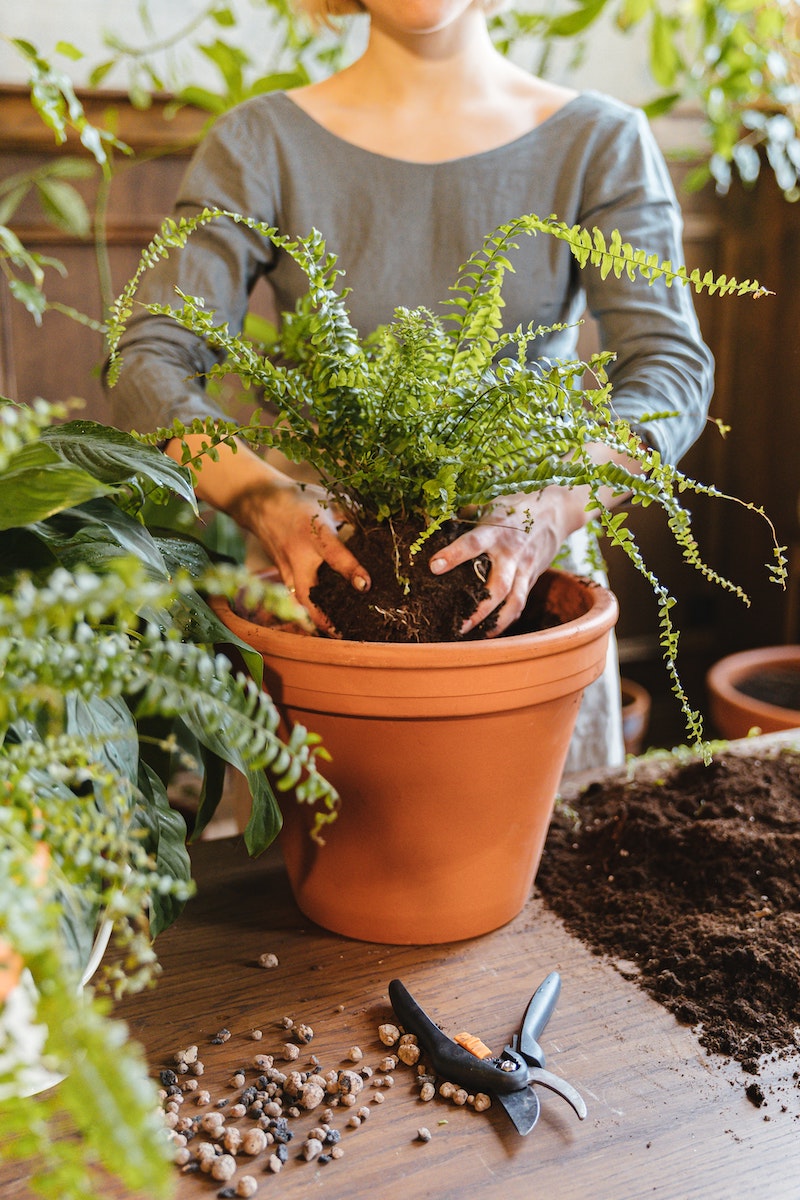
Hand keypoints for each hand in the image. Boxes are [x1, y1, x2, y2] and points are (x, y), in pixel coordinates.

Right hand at [170, 435, 369, 634]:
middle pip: (309, 593)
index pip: (333, 554)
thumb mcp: (328, 500)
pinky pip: (296, 597)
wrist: (259, 502)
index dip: (351, 571)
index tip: (366, 586)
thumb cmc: (300, 499)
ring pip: (301, 602)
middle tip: (350, 633)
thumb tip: (382, 527)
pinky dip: (310, 611)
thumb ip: (352, 516)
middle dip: (327, 617)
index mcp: (313, 531)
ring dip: (319, 620)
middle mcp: (298, 554)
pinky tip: (327, 623)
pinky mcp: (282, 574)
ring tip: (342, 636)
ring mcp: (286, 568)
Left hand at [428, 487, 583, 637]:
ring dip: (495, 622)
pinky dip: (507, 619)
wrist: (556, 512)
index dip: (454, 555)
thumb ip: (465, 516)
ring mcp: (525, 568)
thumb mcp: (490, 504)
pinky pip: (520, 602)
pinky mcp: (532, 578)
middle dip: (478, 608)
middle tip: (458, 625)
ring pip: (514, 601)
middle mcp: (512, 553)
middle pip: (498, 586)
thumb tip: (432, 522)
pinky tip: (491, 630)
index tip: (434, 567)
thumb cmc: (516, 506)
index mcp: (496, 530)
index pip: (473, 543)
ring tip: (476, 636)